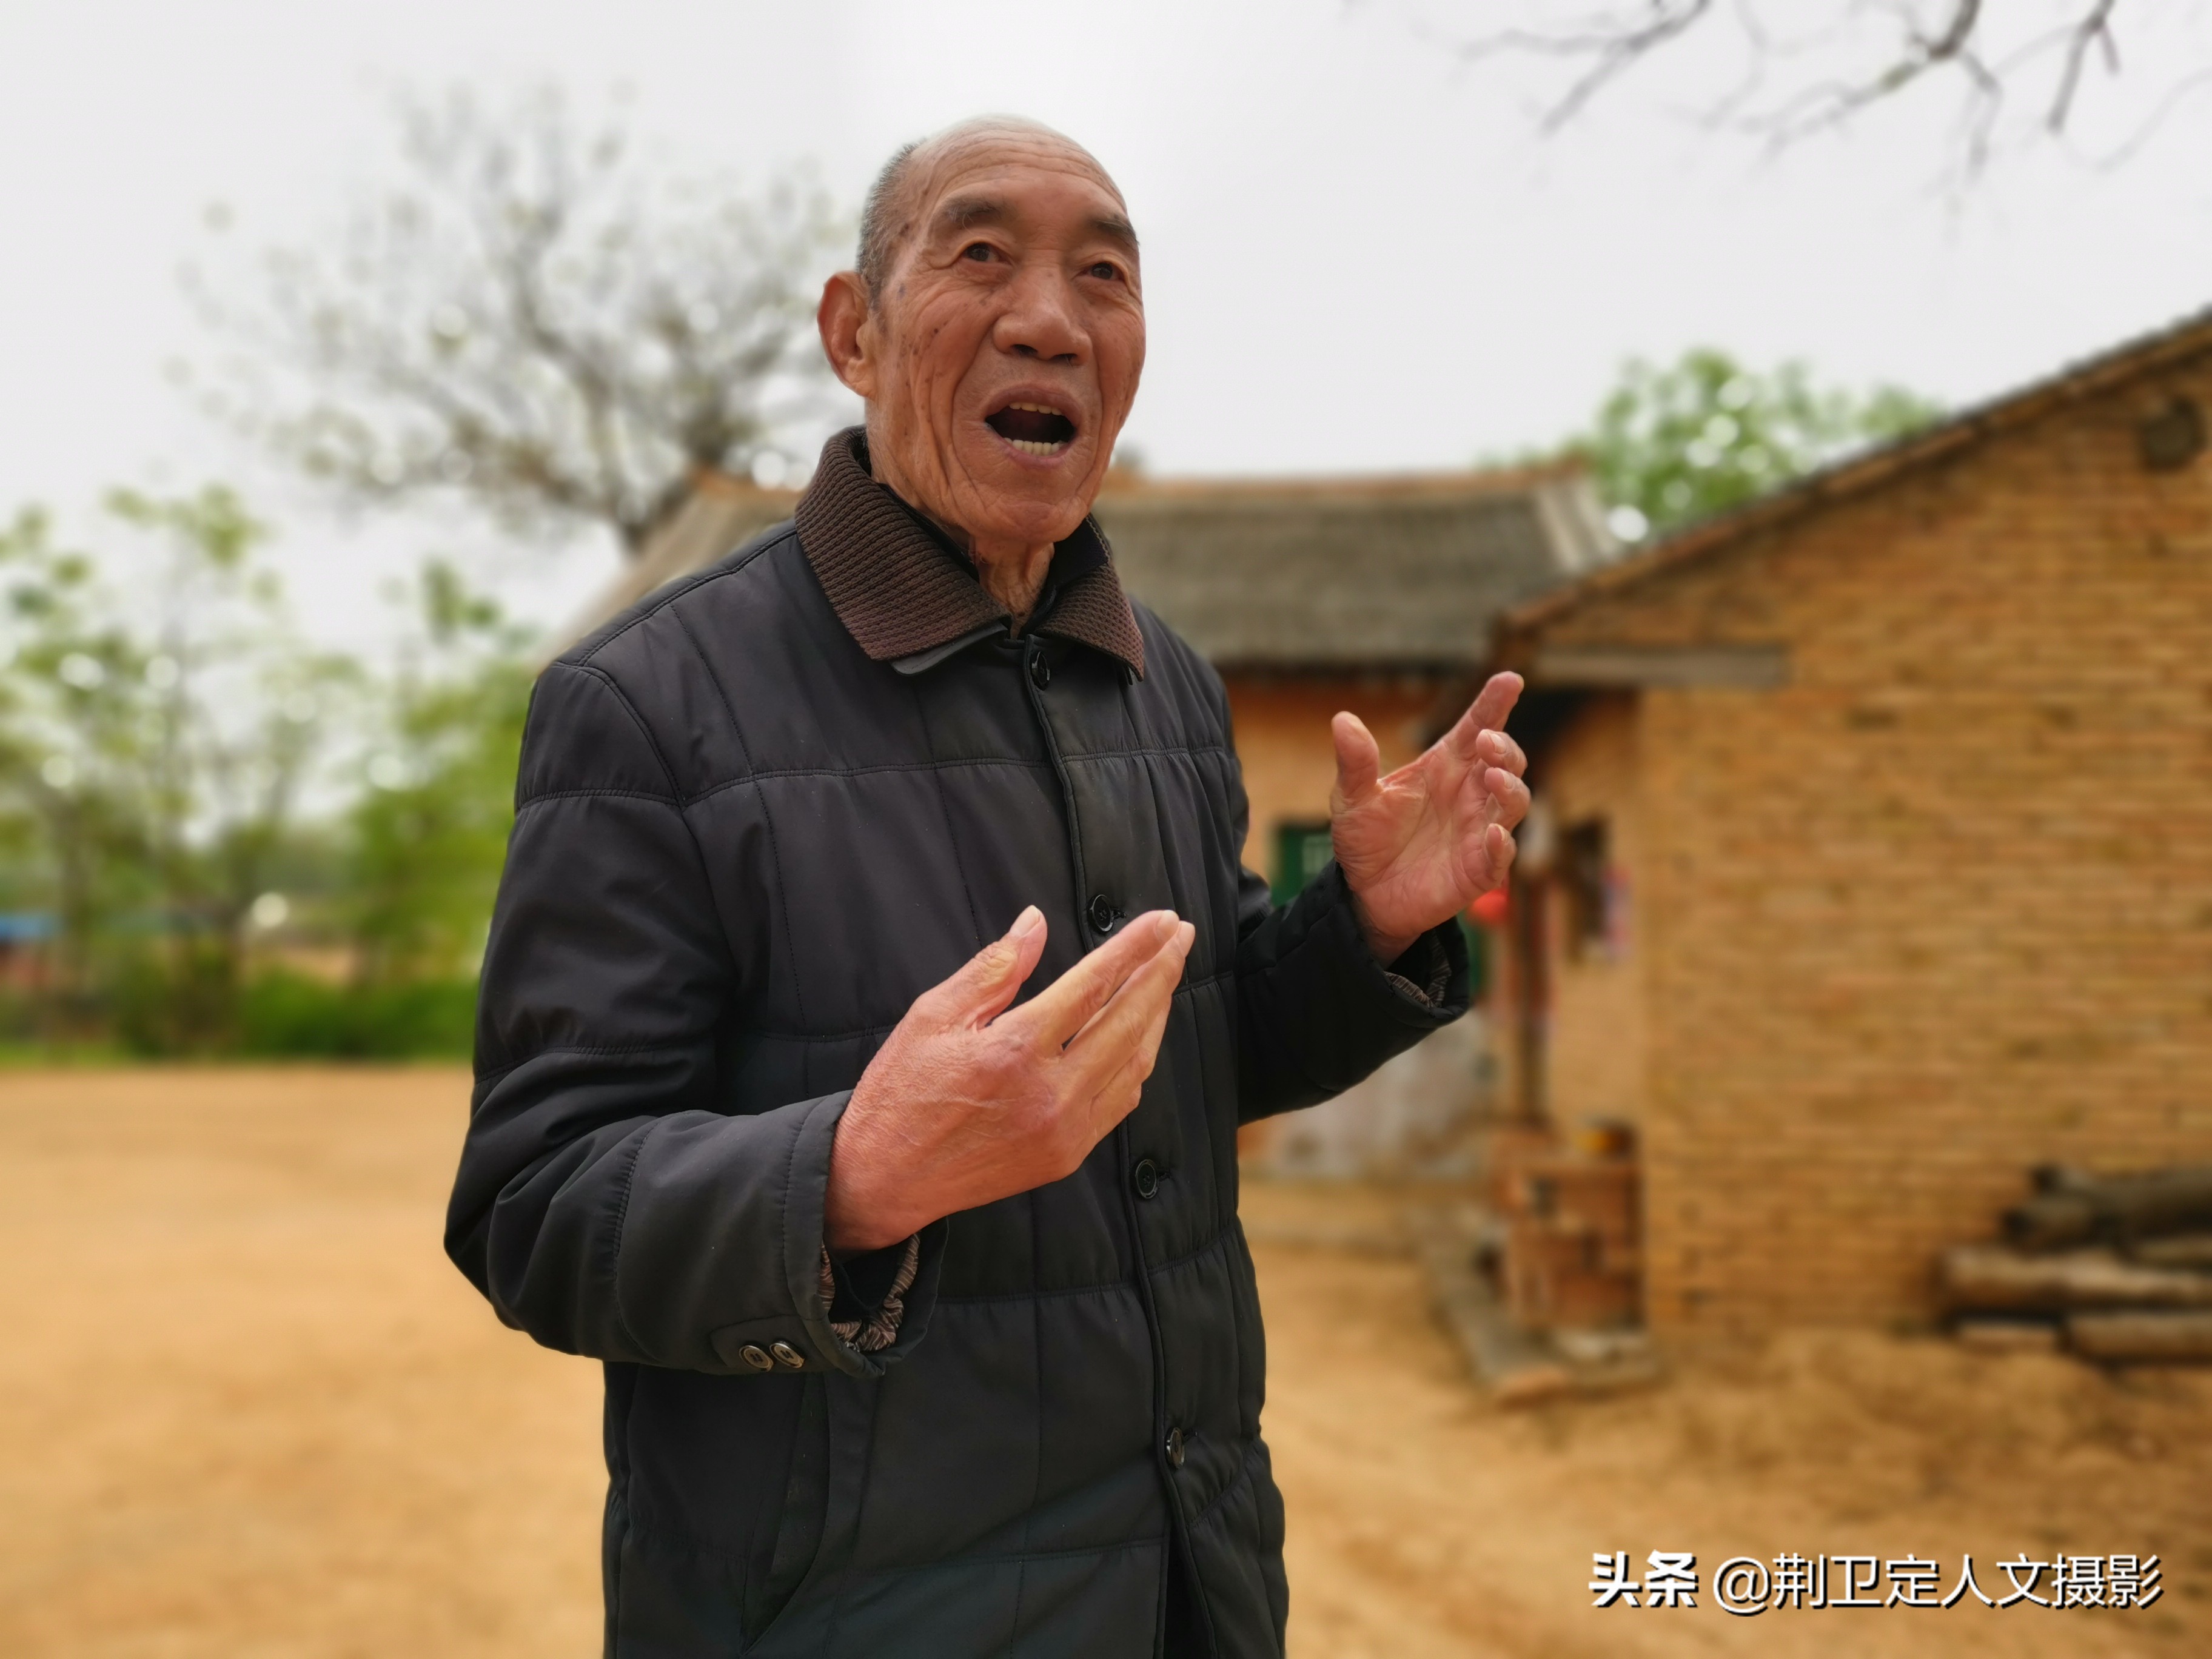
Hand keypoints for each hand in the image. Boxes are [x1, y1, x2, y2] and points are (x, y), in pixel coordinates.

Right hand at [824, 906, 1195, 1252]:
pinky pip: (1120, 1102)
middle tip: (1181, 934)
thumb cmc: (901, 1091)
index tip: (1163, 920)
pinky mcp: (1066, 1157)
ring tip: (1166, 975)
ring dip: (1157, 1015)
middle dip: (1163, 971)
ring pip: (1135, 1063)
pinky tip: (1140, 1034)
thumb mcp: (932, 1016)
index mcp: (1014, 1050)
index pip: (1094, 983)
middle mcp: (1050, 1093)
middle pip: (1129, 1020)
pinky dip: (1138, 1061)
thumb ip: (993, 969)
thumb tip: (1035, 922)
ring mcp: (1064, 1131)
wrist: (883, 1179)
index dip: (1134, 946)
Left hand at [1330, 671, 1529, 964]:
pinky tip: (1492, 833)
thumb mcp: (1353, 798)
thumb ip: (1355, 762)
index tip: (1509, 679)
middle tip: (1486, 740)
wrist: (1364, 894)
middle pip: (1506, 760)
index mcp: (1445, 767)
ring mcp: (1479, 830)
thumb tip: (1342, 720)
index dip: (1495, 703)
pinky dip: (1502, 844)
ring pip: (1514, 802)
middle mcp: (1470, 794)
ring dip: (1511, 787)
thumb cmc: (1366, 839)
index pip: (1477, 727)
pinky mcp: (1480, 869)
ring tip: (1493, 775)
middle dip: (1505, 747)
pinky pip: (1501, 855)